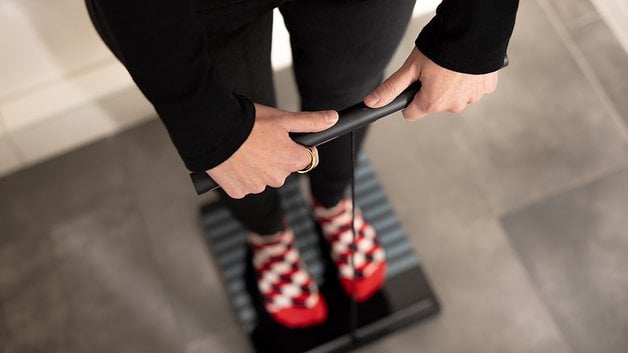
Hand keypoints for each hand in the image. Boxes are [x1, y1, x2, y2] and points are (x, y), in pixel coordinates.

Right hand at [207, 104, 337, 198]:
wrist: (213, 131)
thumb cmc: (248, 122)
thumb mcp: (283, 118)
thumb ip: (310, 122)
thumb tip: (333, 119)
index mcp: (291, 160)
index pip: (305, 158)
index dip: (296, 146)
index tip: (283, 137)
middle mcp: (277, 178)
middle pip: (283, 168)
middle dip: (276, 156)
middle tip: (260, 140)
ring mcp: (257, 187)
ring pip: (264, 177)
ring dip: (258, 166)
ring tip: (244, 148)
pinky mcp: (239, 192)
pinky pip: (245, 185)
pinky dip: (241, 175)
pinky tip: (235, 160)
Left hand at [364, 48, 497, 120]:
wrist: (474, 32)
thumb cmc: (441, 48)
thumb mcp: (411, 68)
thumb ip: (391, 88)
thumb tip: (371, 103)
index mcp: (433, 103)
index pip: (411, 113)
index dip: (409, 99)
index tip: (414, 84)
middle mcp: (453, 106)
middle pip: (433, 104)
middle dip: (432, 90)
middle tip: (434, 69)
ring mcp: (472, 98)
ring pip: (454, 97)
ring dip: (451, 85)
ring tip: (450, 66)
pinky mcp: (486, 88)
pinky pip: (472, 88)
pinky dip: (468, 80)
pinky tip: (465, 67)